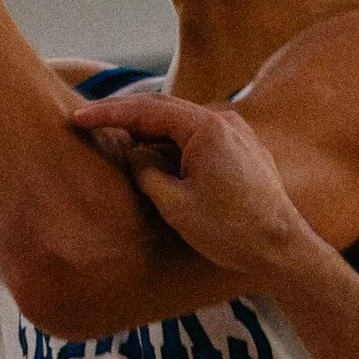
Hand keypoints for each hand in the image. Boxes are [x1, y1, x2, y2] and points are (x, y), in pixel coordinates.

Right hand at [68, 88, 315, 281]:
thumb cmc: (231, 232)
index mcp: (206, 129)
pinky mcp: (242, 147)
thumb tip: (134, 154)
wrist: (281, 249)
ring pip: (181, 123)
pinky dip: (172, 143)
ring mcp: (236, 132)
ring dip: (149, 132)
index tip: (77, 117)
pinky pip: (198, 136)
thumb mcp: (175, 205)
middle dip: (124, 116)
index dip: (108, 114)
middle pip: (163, 110)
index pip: (146, 111)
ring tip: (116, 141)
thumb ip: (146, 171)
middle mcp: (224, 121)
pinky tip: (156, 156)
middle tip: (87, 120)